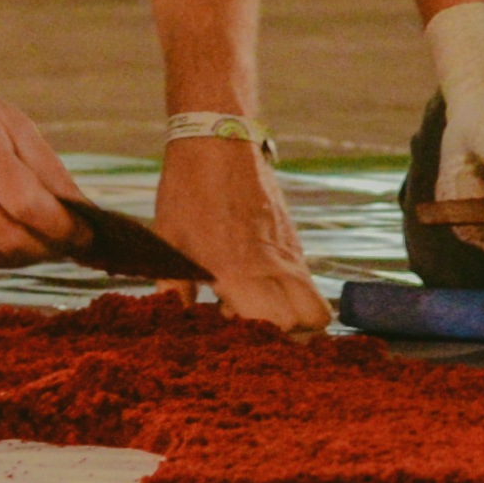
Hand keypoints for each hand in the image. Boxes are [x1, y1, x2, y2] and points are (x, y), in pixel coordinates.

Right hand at [0, 64, 88, 274]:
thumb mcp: (13, 123)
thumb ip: (49, 170)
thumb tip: (84, 214)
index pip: (27, 206)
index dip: (63, 228)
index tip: (87, 235)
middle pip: (9, 239)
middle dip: (48, 248)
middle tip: (67, 243)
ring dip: (21, 259)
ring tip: (39, 242)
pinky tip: (5, 240)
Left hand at [156, 132, 329, 330]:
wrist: (218, 141)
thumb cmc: (189, 192)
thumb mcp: (168, 242)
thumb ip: (174, 288)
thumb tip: (176, 319)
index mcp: (240, 271)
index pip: (282, 325)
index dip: (266, 342)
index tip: (239, 342)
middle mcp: (274, 265)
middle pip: (313, 321)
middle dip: (292, 336)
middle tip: (256, 333)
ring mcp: (289, 251)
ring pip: (315, 302)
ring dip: (293, 315)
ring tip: (256, 310)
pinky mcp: (293, 239)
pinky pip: (304, 279)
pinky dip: (289, 293)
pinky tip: (256, 285)